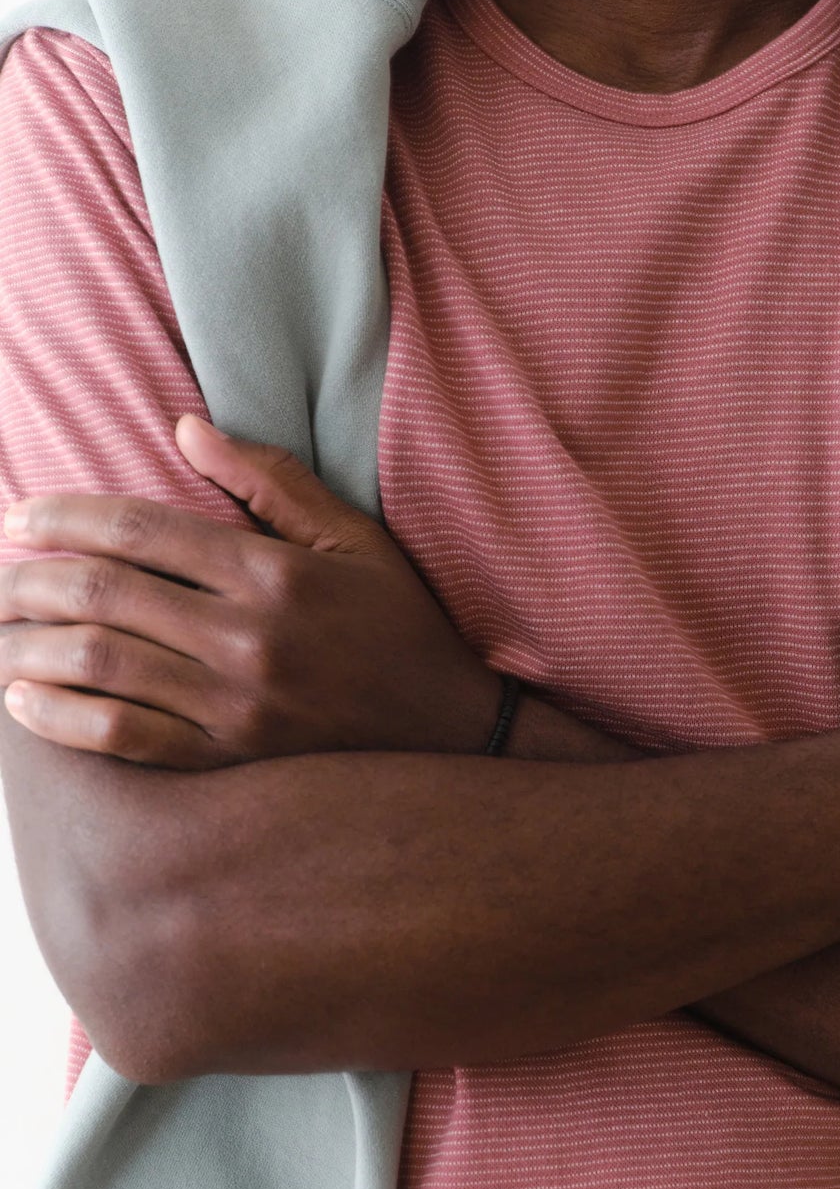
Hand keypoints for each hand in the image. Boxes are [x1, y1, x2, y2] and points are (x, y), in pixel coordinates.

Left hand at [0, 415, 502, 768]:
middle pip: (105, 595)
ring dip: (26, 645)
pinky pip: (122, 739)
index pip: (143, 530)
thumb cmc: (400, 623)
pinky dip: (59, 719)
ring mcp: (235, 706)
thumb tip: (185, 428)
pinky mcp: (230, 759)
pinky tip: (22, 700)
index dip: (66, 517)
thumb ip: (271, 482)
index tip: (19, 516)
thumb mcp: (355, 538)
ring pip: (98, 665)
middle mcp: (248, 639)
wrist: (449, 726)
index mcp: (274, 574)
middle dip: (28, 578)